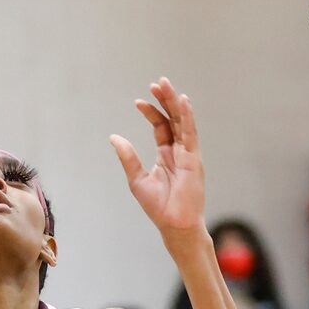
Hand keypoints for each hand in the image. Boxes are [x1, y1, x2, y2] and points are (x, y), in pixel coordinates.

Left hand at [109, 78, 207, 239]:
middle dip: (165, 100)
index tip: (138, 102)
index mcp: (167, 155)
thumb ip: (128, 157)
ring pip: (182, 122)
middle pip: (173, 119)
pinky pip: (191, 134)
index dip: (151, 113)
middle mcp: (179, 152)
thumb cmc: (159, 208)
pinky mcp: (194, 159)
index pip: (161, 127)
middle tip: (156, 83)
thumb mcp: (137, 179)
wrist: (174, 225)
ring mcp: (188, 154)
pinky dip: (187, 117)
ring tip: (165, 85)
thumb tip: (114, 137)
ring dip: (174, 103)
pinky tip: (183, 101)